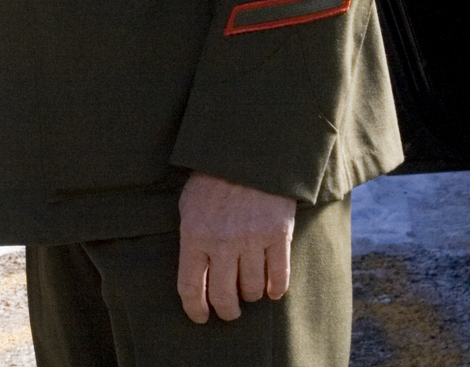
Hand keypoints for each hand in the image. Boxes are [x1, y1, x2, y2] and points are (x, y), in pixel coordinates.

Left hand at [176, 171, 296, 322]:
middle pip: (224, 297)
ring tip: (249, 290)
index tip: (200, 316)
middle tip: (229, 310)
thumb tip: (195, 276)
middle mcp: (223, 241)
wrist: (249, 152)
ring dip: (251, 295)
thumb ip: (191, 240)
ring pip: (253, 289)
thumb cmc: (214, 179)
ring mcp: (253, 239)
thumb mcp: (190, 205)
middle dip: (226, 310)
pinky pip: (279, 277)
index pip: (191, 287)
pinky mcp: (278, 235)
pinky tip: (272, 290)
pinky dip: (276, 289)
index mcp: (195, 234)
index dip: (195, 309)